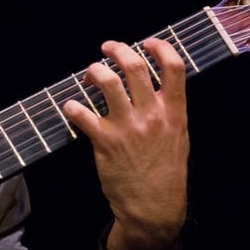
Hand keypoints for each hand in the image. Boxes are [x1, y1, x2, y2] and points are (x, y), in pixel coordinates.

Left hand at [62, 38, 188, 249]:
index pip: (174, 67)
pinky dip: (72, 106)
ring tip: (90, 74)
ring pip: (107, 82)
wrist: (154, 208)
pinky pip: (82, 114)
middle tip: (106, 49)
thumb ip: (168, 110)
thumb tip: (156, 85)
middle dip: (117, 50)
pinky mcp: (105, 142)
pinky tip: (70, 107)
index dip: (159, 47)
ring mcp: (128, 128)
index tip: (145, 42)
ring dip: (94, 71)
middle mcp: (152, 116)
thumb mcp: (178, 138)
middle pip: (135, 66)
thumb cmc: (165, 173)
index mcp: (175, 113)